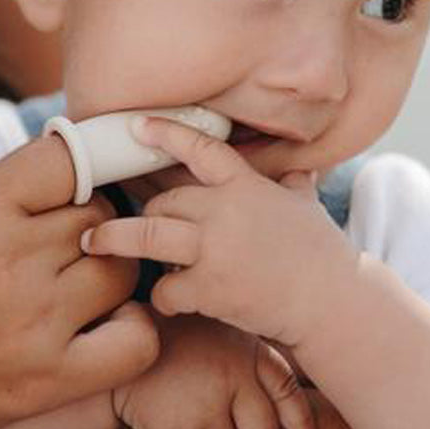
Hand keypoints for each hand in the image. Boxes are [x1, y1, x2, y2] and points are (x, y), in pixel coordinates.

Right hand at [0, 134, 158, 428]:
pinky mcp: (44, 383)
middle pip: (97, 216)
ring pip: (119, 270)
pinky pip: (135, 342)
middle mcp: (5, 264)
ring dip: (106, 271)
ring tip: (75, 282)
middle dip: (87, 221)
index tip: (73, 183)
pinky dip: (130, 328)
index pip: (70, 158)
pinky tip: (102, 323)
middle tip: (60, 243)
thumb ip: (5, 189)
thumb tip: (80, 161)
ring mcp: (29, 326)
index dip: (78, 167)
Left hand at [83, 116, 357, 346]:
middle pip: (163, 201)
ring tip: (92, 243)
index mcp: (246, 186)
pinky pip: (167, 288)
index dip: (166, 133)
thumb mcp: (307, 206)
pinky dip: (165, 297)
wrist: (337, 304)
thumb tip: (301, 170)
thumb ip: (293, 185)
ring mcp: (215, 248)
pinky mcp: (210, 288)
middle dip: (148, 212)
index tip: (135, 124)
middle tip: (129, 222)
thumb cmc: (323, 255)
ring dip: (115, 239)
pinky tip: (172, 301)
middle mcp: (226, 210)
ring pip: (146, 235)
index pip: (200, 149)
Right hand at [113, 314, 318, 428]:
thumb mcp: (219, 336)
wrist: (108, 334)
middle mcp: (237, 375)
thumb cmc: (168, 338)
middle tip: (222, 427)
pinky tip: (160, 415)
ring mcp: (208, 404)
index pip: (290, 395)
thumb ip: (254, 371)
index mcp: (249, 349)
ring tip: (179, 402)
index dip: (300, 426)